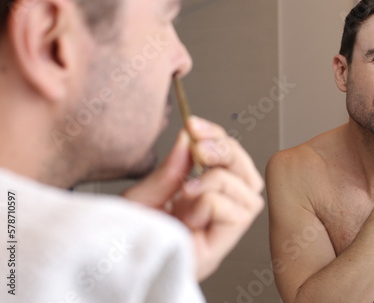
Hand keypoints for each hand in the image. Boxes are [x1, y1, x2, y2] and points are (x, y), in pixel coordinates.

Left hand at [123, 117, 263, 280]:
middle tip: (199, 148)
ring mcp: (218, 235)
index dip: (219, 139)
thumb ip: (170, 169)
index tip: (194, 125)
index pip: (231, 164)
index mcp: (203, 201)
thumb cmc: (124, 235)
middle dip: (227, 153)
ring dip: (218, 179)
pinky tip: (186, 213)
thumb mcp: (145, 193)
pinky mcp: (216, 251)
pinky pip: (236, 214)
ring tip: (186, 189)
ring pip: (250, 193)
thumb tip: (189, 137)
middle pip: (250, 177)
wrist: (107, 265)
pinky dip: (210, 202)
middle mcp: (216, 218)